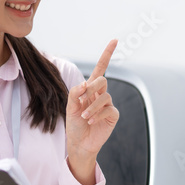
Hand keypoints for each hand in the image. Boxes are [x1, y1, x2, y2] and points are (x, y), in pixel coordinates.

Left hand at [66, 40, 119, 183]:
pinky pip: (108, 109)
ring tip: (85, 116)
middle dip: (93, 86)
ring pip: (104, 96)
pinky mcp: (112, 116)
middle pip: (102, 80)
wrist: (78, 143)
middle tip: (83, 96)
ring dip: (92, 105)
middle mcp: (100, 95)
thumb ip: (75, 92)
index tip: (115, 41)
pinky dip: (97, 114)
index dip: (107, 55)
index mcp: (90, 89)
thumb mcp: (70, 106)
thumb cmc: (74, 125)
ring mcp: (107, 105)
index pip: (101, 69)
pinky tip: (91, 121)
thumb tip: (85, 83)